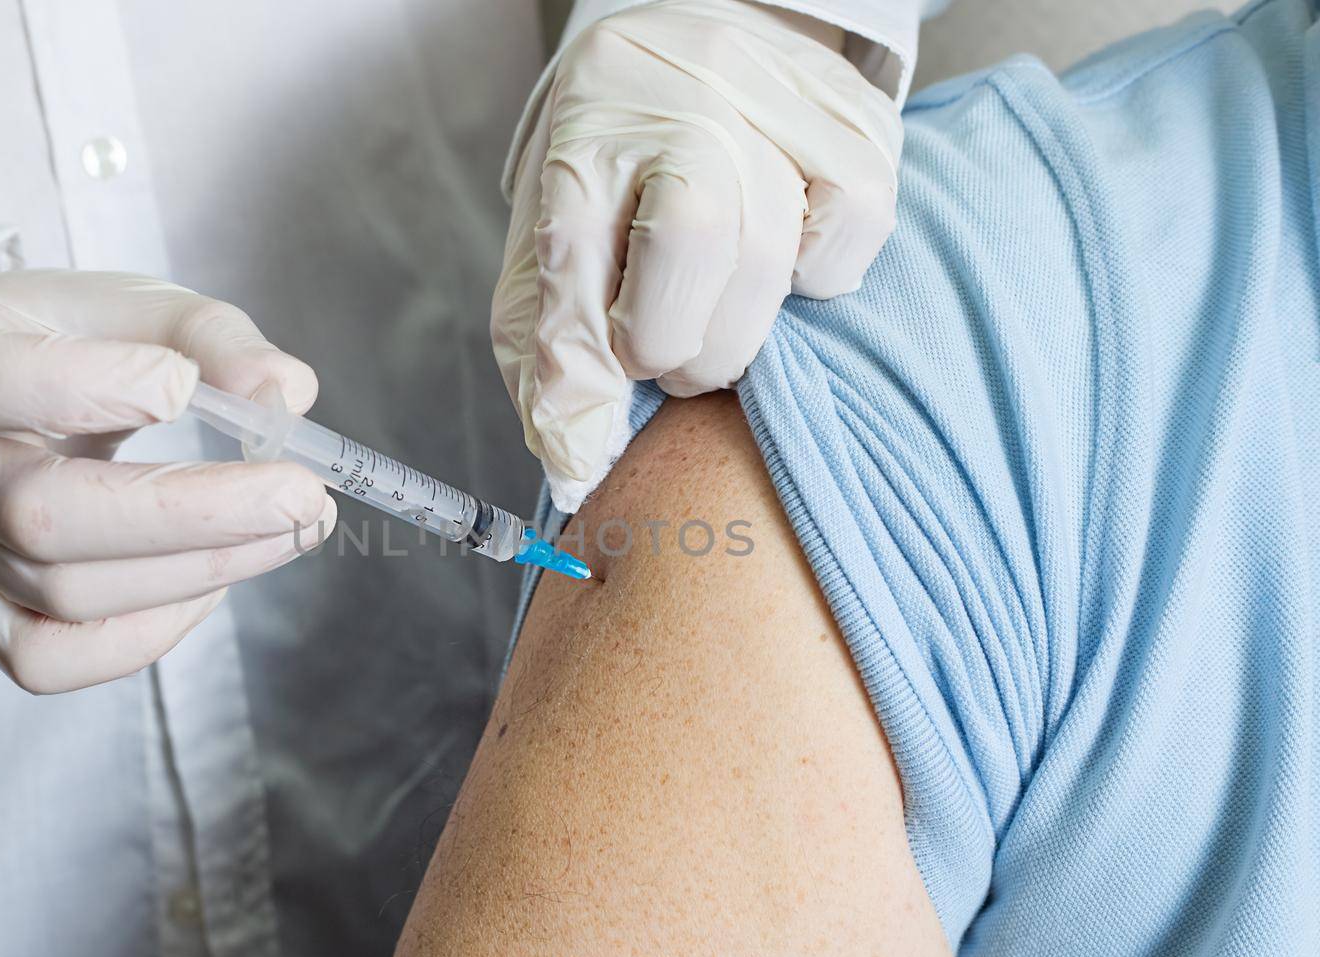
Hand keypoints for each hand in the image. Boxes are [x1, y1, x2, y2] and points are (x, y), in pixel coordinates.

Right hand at [0, 270, 334, 692]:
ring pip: (66, 592)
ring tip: (294, 527)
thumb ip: (207, 334)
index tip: (184, 383)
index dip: (87, 387)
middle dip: (191, 512)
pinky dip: (151, 630)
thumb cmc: (59, 346)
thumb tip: (288, 392)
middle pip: (41, 515)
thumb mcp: (121, 305)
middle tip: (301, 494)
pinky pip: (55, 660)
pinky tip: (214, 578)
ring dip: (202, 566)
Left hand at [492, 0, 902, 504]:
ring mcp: (776, 98)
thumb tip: (574, 463)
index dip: (580, 366)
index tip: (581, 453)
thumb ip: (554, 350)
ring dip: (738, 330)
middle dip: (673, 343)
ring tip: (712, 325)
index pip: (574, 253)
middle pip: (690, 242)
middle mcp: (682, 96)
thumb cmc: (618, 164)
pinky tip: (784, 266)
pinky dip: (822, 272)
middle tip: (663, 357)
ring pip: (771, 250)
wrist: (701, 41)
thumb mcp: (552, 239)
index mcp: (588, 130)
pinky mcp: (855, 116)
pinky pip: (855, 222)